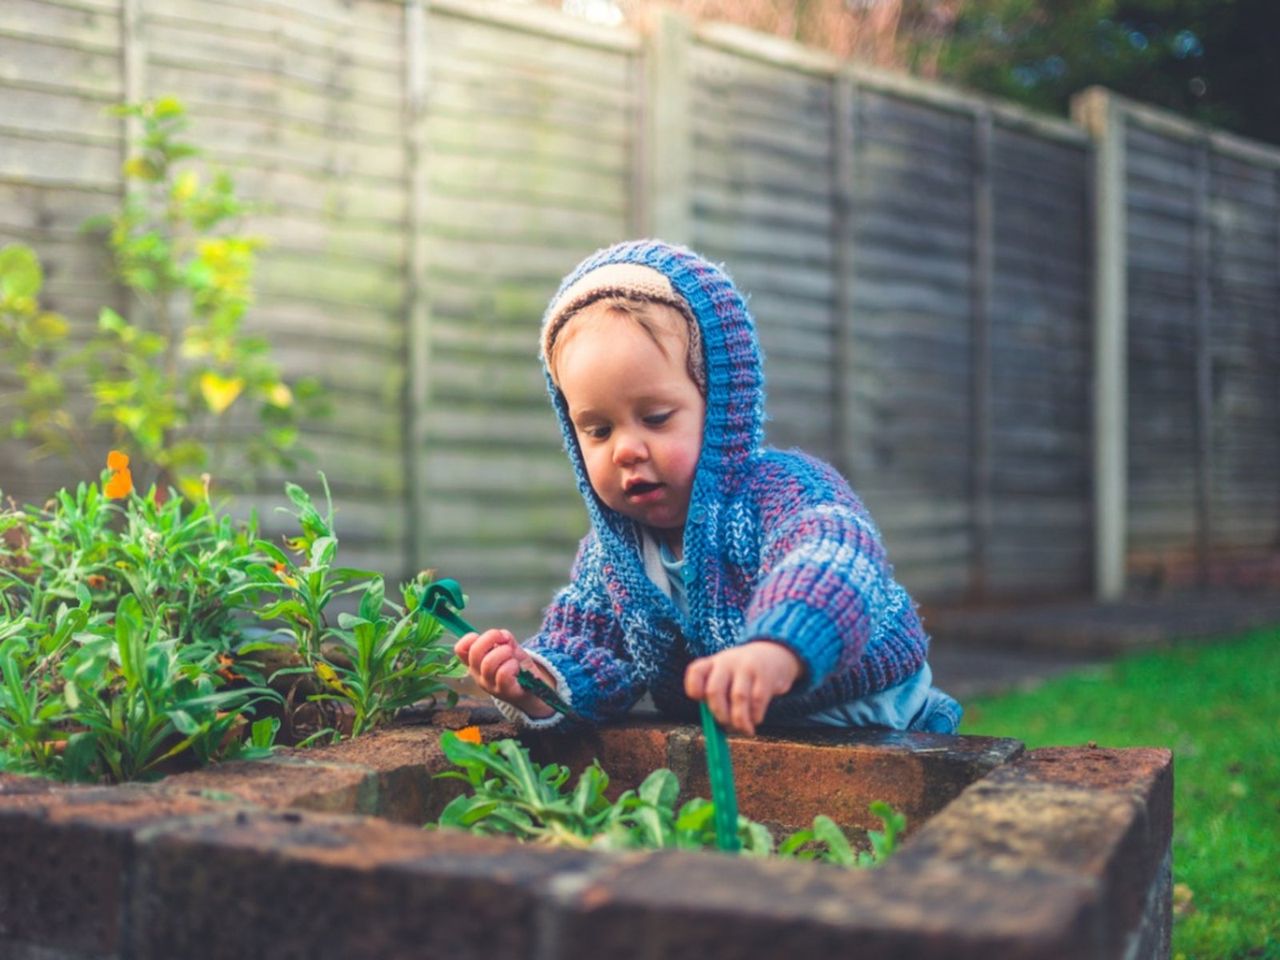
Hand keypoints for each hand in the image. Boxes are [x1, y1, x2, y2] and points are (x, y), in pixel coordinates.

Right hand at [453, 629, 555, 718]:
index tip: (490, 638)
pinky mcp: (504, 691)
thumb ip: (504, 638)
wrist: (533, 689)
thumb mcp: (509, 648)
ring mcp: (489, 685)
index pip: (460, 648)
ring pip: (488, 663)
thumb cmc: (517, 666)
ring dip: (504, 652)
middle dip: (491, 637)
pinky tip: (517, 667)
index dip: (472, 637)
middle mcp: (478, 674)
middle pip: (474, 652)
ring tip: (512, 657)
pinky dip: (512, 665)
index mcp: (475, 662)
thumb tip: (503, 636)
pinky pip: (503, 674)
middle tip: (505, 641)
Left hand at [684, 640, 801, 735]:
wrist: (773, 654)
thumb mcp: (727, 677)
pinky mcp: (765, 675)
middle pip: (715, 690)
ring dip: (739, 719)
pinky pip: (757, 700)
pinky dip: (755, 716)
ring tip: (744, 729)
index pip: (696, 671)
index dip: (693, 688)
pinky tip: (755, 720)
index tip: (700, 701)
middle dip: (719, 713)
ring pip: (738, 697)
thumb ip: (718, 698)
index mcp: (713, 663)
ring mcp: (746, 667)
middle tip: (726, 725)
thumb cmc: (743, 675)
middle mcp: (727, 662)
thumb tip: (716, 730)